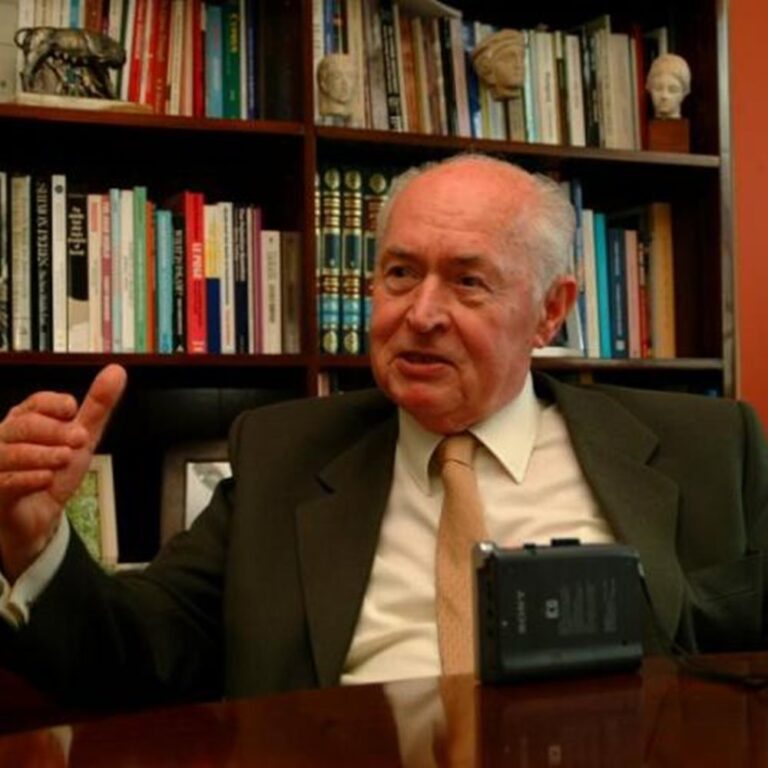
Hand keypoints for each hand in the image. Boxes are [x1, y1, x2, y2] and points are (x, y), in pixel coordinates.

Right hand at [0, 364, 126, 580]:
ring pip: (13, 452)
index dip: (56, 404)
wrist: (39, 519)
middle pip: (25, 424)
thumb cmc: (54, 473)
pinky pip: (6, 481)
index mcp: (27, 420)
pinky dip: (28, 478)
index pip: (37, 402)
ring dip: (45, 454)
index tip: (74, 410)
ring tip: (65, 458)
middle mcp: (7, 438)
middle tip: (79, 439)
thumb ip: (97, 406)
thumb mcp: (82, 438)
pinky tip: (45, 478)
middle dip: (56, 429)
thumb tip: (116, 371)